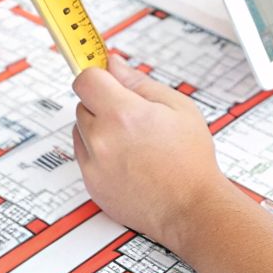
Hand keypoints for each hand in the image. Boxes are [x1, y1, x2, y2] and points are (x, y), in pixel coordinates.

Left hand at [71, 56, 237, 245]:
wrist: (191, 207)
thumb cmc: (191, 160)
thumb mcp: (177, 107)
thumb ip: (139, 82)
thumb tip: (115, 65)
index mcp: (123, 114)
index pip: (86, 79)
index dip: (98, 76)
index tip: (105, 78)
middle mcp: (102, 139)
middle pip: (82, 104)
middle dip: (103, 104)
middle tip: (133, 117)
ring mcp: (94, 164)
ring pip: (81, 130)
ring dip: (99, 129)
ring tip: (132, 142)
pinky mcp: (91, 184)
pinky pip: (85, 157)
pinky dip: (99, 154)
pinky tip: (127, 160)